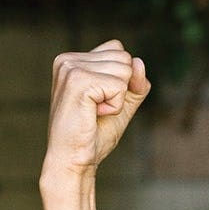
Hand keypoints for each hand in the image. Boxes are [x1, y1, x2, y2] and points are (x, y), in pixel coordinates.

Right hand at [43, 40, 150, 178]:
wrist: (74, 160)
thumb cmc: (94, 136)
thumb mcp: (122, 105)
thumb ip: (134, 84)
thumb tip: (139, 62)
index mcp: (74, 60)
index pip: (118, 49)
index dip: (124, 79)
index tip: (102, 101)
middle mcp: (69, 58)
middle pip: (125, 58)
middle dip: (122, 90)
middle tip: (98, 110)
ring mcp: (71, 66)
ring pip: (125, 70)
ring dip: (118, 99)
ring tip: (96, 112)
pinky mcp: (78, 80)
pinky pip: (120, 86)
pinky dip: (115, 106)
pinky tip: (95, 114)